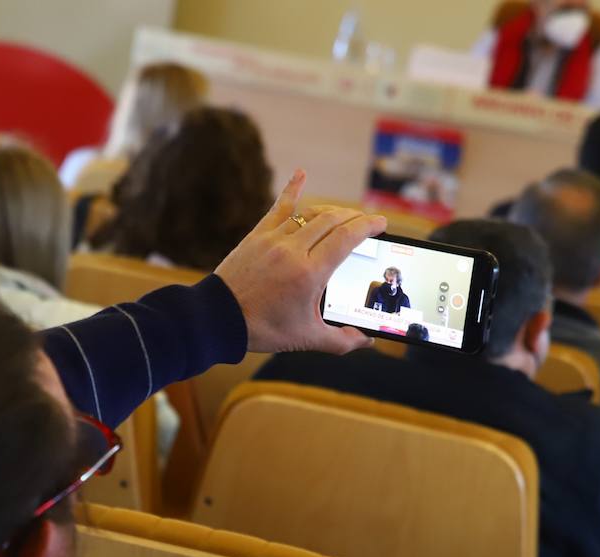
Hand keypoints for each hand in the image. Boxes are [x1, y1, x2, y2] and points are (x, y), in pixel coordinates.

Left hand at [215, 169, 385, 354]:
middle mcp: (293, 250)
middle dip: (355, 218)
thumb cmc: (263, 329)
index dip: (368, 226)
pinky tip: (301, 173)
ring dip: (332, 211)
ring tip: (345, 216)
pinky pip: (279, 207)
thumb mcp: (307, 338)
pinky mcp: (257, 235)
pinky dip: (292, 189)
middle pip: (333, 220)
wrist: (218, 319)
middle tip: (368, 221)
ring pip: (311, 213)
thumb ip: (341, 340)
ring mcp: (273, 239)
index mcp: (309, 273)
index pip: (347, 238)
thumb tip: (367, 340)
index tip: (381, 223)